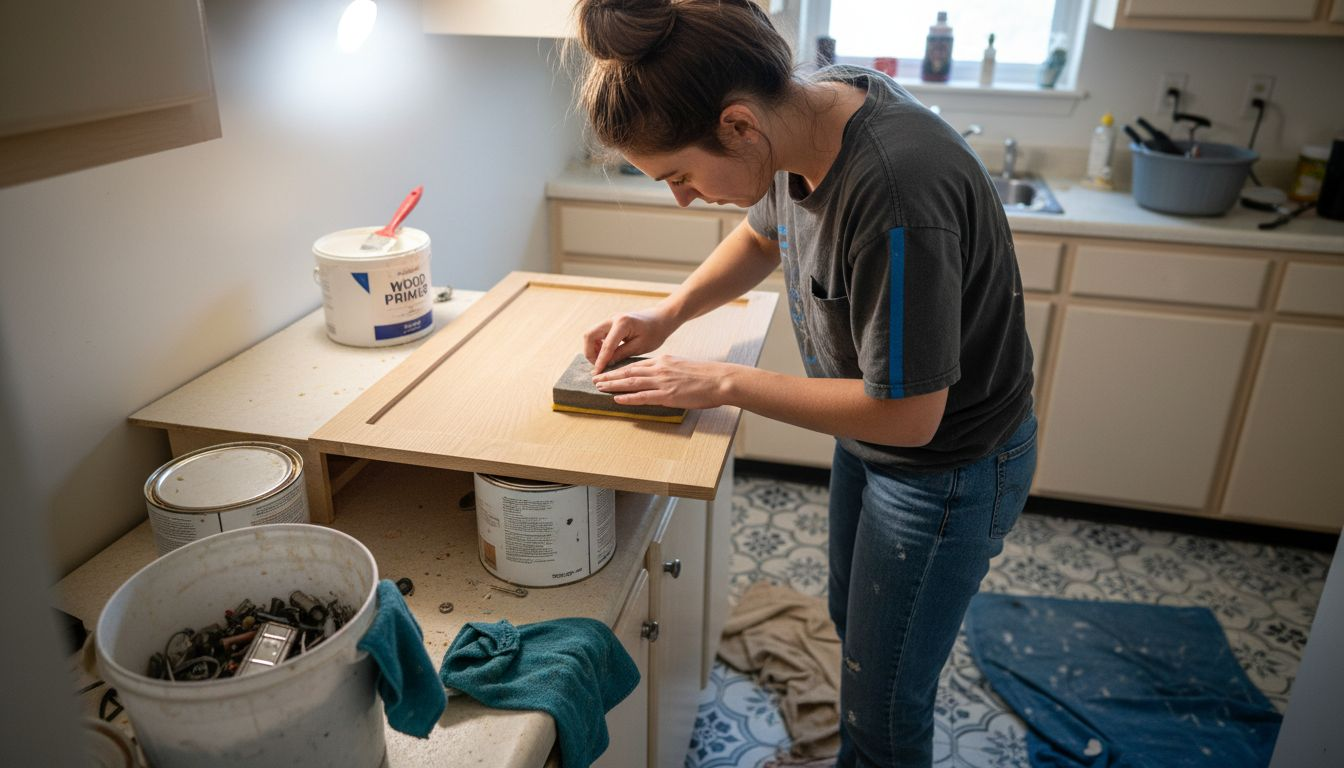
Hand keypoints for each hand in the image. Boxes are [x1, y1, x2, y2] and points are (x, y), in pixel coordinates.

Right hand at [584, 307, 675, 373]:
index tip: (596, 374)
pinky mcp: (610, 322)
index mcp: (622, 323)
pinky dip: (597, 344)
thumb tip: (606, 365)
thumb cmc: (654, 332)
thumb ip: (621, 354)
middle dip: (590, 352)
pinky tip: (607, 354)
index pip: (606, 346)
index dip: (600, 361)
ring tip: (603, 361)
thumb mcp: (640, 346)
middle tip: (598, 366)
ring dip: (593, 348)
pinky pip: (597, 334)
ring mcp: (610, 319)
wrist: (661, 318)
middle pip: (589, 335)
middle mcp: (613, 318)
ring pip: (591, 334)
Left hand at [592, 356, 735, 410]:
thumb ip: (669, 370)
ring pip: (632, 382)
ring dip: (613, 385)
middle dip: (611, 376)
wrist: (719, 379)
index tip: (608, 371)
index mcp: (663, 361)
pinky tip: (617, 399)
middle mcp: (659, 369)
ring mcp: (662, 382)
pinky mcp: (667, 395)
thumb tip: (660, 377)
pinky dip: (628, 397)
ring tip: (600, 387)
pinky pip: (643, 396)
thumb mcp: (683, 366)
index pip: (636, 365)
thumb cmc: (706, 375)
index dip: (620, 369)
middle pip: (629, 372)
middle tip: (596, 379)